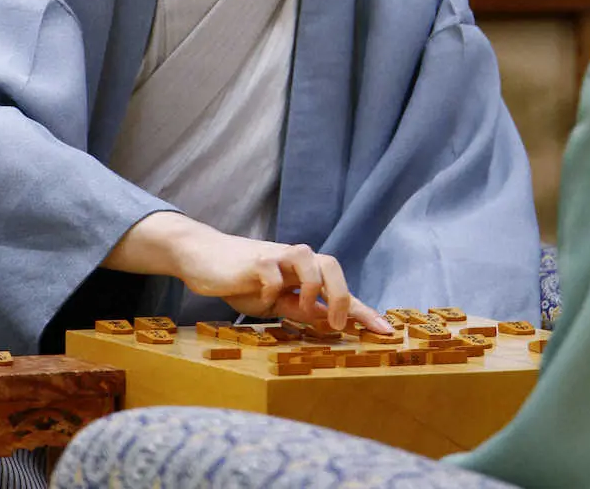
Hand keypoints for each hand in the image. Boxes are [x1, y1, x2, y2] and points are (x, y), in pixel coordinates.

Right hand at [104, 212, 391, 332]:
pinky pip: (272, 274)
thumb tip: (327, 320)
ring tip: (304, 312)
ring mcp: (275, 256)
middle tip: (337, 326)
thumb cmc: (239, 279)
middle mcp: (294, 260)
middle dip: (342, 296)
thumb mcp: (272, 301)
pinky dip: (271, 290)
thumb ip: (297, 308)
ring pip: (310, 260)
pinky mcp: (254, 260)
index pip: (339, 289)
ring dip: (313, 288)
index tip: (386, 332)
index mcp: (302, 273)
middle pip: (333, 264)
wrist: (203, 257)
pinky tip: (262, 300)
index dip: (363, 310)